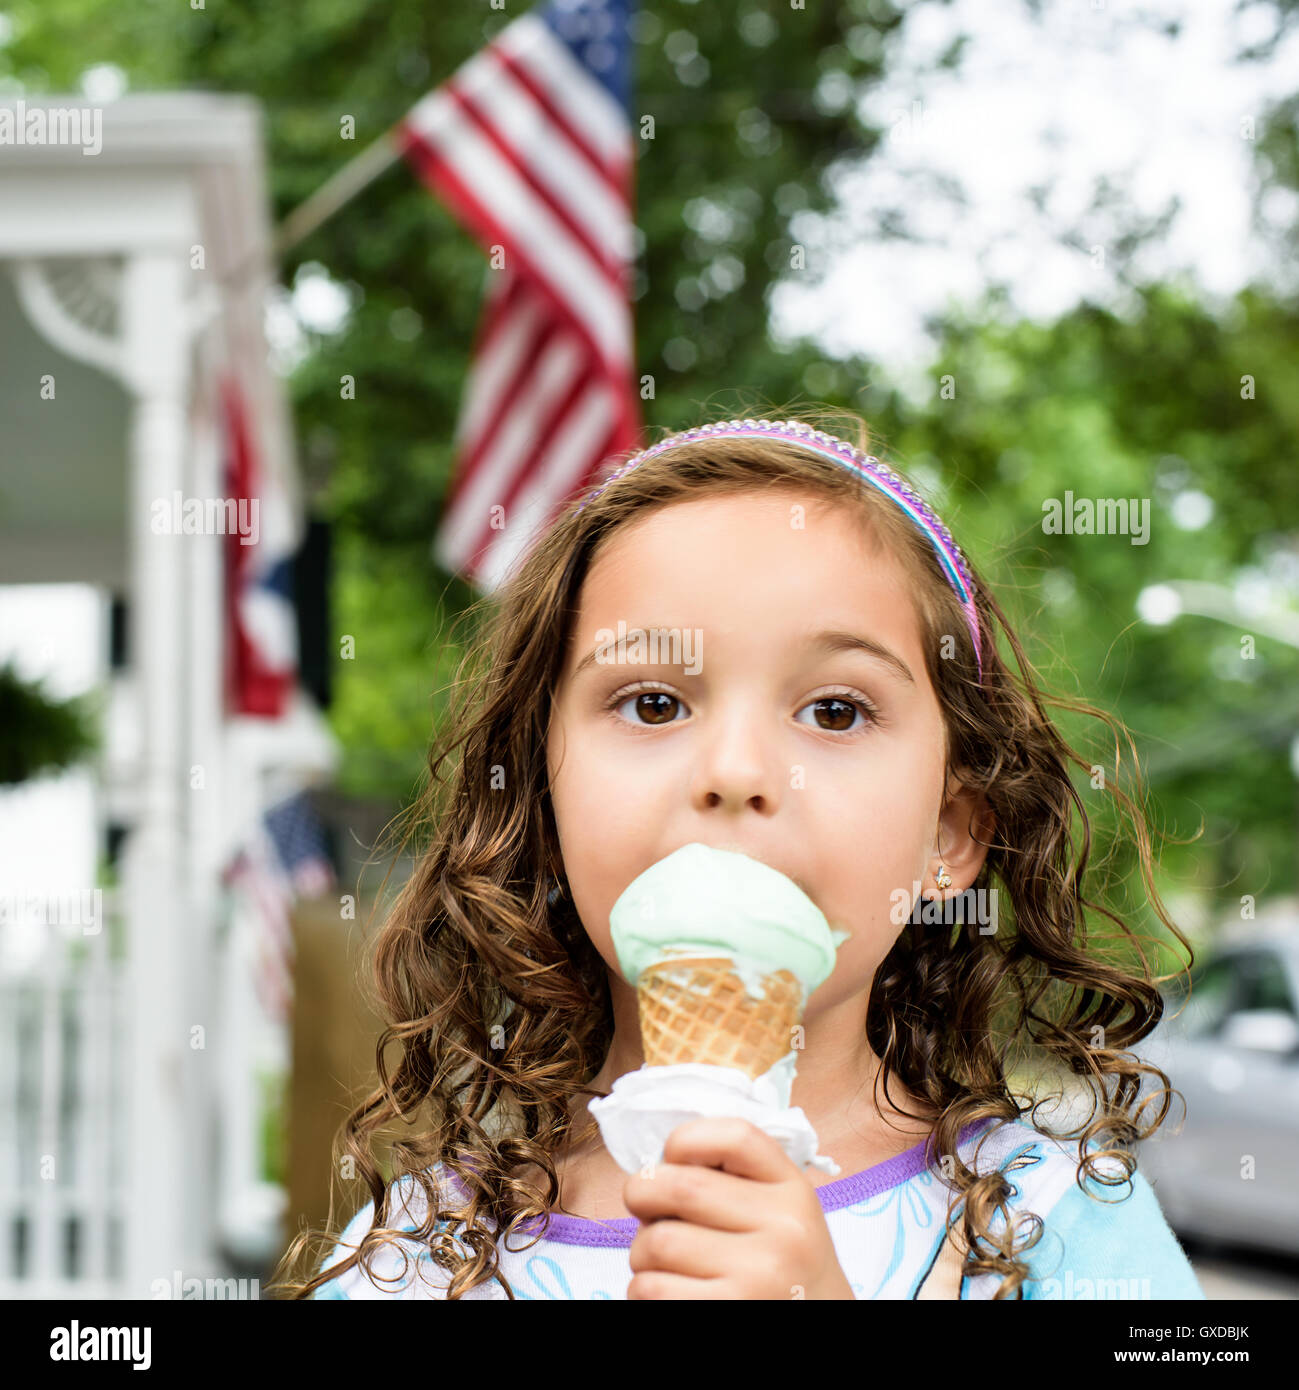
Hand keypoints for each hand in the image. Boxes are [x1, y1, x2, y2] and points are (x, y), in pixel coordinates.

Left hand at [622, 1116, 855, 1299]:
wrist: (819, 1325)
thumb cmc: (782, 1264)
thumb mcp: (781, 1211)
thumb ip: (733, 1180)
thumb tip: (653, 1170)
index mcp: (794, 1192)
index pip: (734, 1137)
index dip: (686, 1139)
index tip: (673, 1161)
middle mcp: (784, 1232)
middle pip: (678, 1186)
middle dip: (642, 1195)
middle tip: (647, 1212)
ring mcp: (759, 1277)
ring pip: (657, 1242)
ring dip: (642, 1252)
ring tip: (663, 1262)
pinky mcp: (729, 1312)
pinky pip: (651, 1288)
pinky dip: (642, 1289)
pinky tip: (668, 1290)